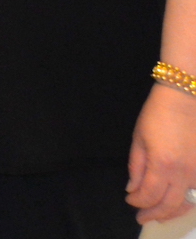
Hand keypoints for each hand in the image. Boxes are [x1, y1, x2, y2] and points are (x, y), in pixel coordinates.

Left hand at [128, 83, 195, 222]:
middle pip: (169, 205)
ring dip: (171, 212)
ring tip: (159, 214)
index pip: (149, 195)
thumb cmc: (157, 115)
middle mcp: (184, 173)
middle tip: (142, 217)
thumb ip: (136, 167)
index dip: (137, 202)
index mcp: (163, 164)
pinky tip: (177, 202)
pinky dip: (187, 201)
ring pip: (187, 203)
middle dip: (153, 213)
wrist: (186, 99)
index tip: (129, 200)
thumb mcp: (138, 139)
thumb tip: (133, 189)